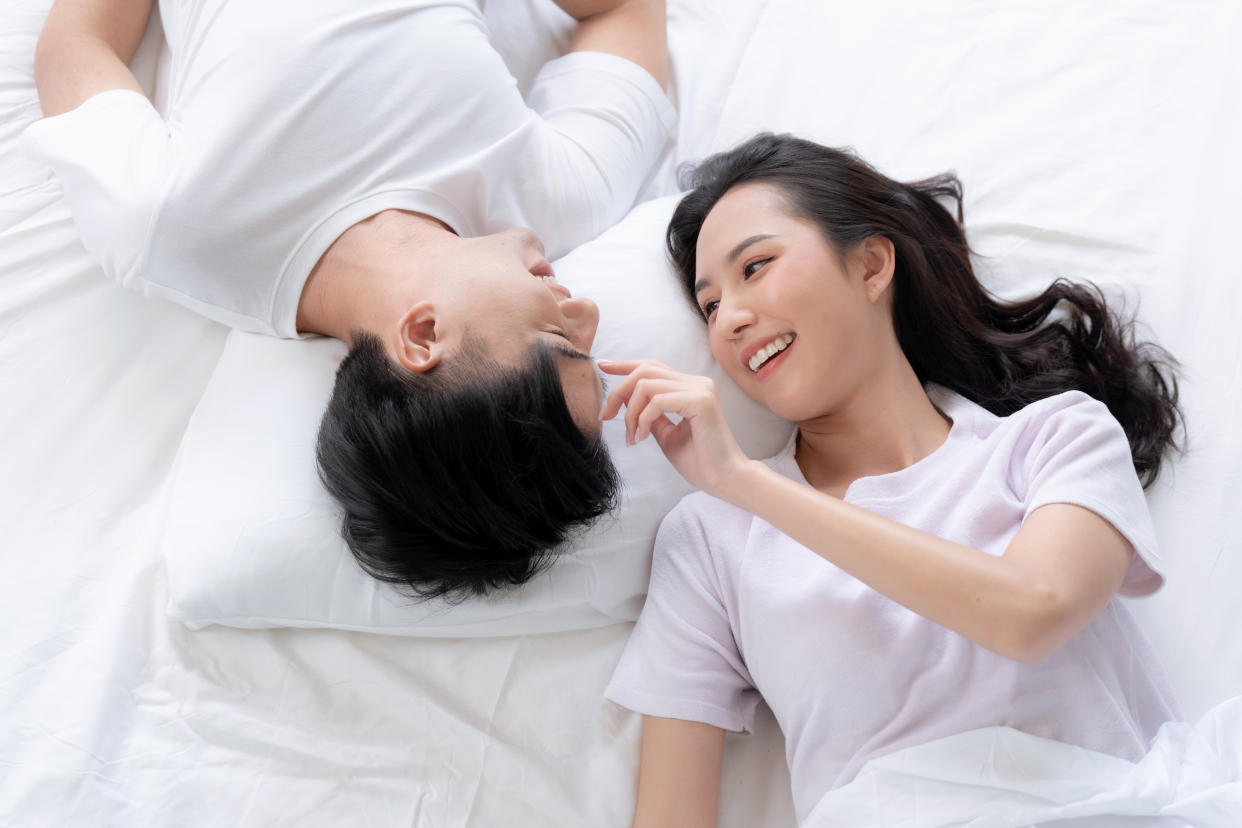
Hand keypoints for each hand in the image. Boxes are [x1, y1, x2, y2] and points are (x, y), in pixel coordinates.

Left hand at [599, 359, 750, 498]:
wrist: (725, 479)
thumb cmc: (699, 461)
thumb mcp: (664, 433)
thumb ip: (649, 413)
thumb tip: (625, 398)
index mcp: (689, 387)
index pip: (652, 366)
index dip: (625, 364)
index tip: (601, 366)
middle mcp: (696, 382)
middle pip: (645, 370)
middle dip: (618, 391)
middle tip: (605, 416)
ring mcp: (700, 389)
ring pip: (646, 385)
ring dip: (630, 412)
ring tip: (631, 436)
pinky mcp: (701, 401)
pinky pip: (658, 401)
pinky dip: (642, 420)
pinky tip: (641, 438)